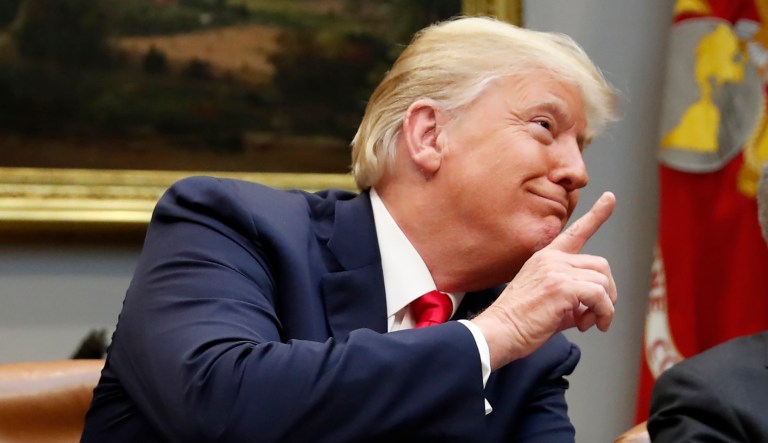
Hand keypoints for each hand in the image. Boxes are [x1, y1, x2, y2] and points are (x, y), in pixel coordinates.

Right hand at [471, 192, 616, 369]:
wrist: (498, 331)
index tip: (610, 198)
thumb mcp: (547, 301)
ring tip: (588, 322)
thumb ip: (572, 297)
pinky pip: (600, 296)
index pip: (575, 232)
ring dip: (604, 307)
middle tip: (596, 313)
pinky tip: (589, 325)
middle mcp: (551, 259)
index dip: (596, 215)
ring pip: (603, 282)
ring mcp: (556, 270)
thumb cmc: (518, 321)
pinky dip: (603, 313)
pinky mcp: (562, 287)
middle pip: (600, 266)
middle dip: (607, 292)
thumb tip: (592, 309)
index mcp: (545, 258)